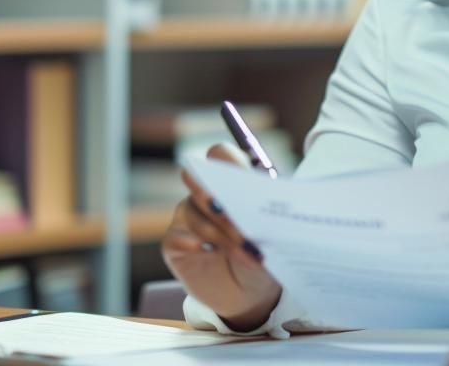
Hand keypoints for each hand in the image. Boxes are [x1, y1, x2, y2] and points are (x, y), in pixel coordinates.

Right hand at [159, 144, 281, 330]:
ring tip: (247, 254)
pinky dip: (194, 243)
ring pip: (193, 212)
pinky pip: (177, 237)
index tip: (245, 179)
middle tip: (240, 219)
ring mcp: (187, 216)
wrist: (249, 293)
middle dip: (219, 197)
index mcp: (232, 181)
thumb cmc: (264, 255)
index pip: (220, 155)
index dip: (229, 161)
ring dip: (221, 232)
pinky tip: (209, 250)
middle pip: (199, 178)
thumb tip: (273, 214)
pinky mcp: (174, 243)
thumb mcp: (275, 238)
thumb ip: (270, 220)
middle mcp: (205, 193)